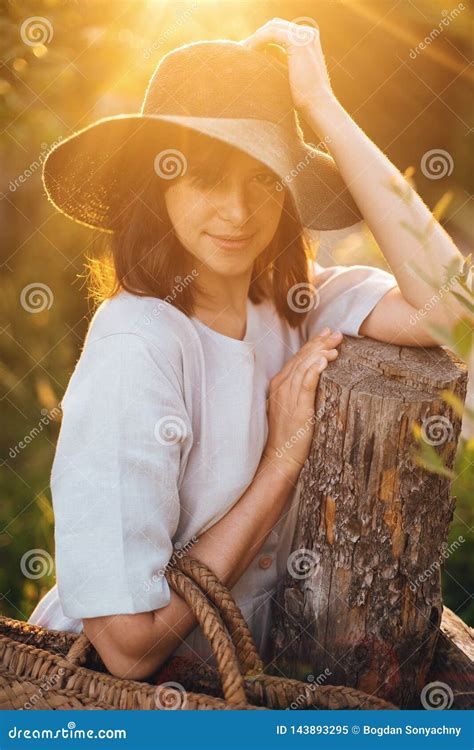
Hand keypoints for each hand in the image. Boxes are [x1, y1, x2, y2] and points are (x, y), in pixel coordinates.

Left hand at [240, 17, 335, 115]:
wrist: (317, 105)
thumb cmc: (304, 96)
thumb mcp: (289, 72)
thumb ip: (279, 58)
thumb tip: (262, 53)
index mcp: (308, 39)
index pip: (280, 31)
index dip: (263, 38)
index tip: (248, 51)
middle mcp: (308, 33)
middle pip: (275, 26)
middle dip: (258, 36)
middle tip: (242, 50)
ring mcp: (305, 36)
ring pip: (272, 27)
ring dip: (256, 38)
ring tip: (243, 52)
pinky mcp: (299, 41)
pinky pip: (272, 34)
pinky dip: (258, 40)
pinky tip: (249, 52)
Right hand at [262, 327, 342, 477]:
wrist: (280, 456)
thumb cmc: (288, 434)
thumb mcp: (292, 407)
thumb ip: (300, 390)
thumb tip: (316, 377)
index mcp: (279, 384)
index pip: (297, 358)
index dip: (312, 344)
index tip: (326, 333)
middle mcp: (281, 386)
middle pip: (302, 359)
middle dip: (319, 343)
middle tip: (335, 333)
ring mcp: (288, 397)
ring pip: (304, 367)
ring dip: (319, 353)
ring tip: (334, 344)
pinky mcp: (297, 408)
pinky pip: (305, 385)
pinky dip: (313, 371)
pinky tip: (323, 360)